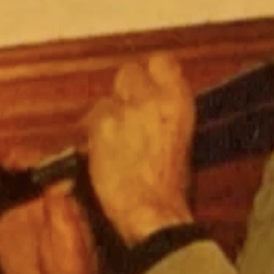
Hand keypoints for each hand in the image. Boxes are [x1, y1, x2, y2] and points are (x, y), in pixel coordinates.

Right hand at [0, 147, 103, 273]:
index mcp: (54, 201)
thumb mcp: (72, 240)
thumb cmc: (75, 270)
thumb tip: (59, 183)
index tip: (5, 155)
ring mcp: (15, 222)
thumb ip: (63, 213)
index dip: (21, 159)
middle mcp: (32, 205)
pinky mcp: (0, 240)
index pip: (37, 170)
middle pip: (10, 180)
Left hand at [82, 52, 196, 245]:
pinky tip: (102, 153)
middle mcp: (151, 98)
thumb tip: (154, 106)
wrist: (151, 212)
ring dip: (108, 116)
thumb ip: (168, 115)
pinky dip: (94, 135)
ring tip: (115, 143)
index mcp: (178, 100)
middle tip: (125, 115)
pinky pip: (90, 121)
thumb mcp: (183, 141)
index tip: (147, 84)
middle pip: (128, 72)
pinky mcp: (100, 127)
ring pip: (105, 100)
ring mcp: (124, 111)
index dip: (151, 74)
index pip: (161, 62)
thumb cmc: (170, 188)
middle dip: (124, 92)